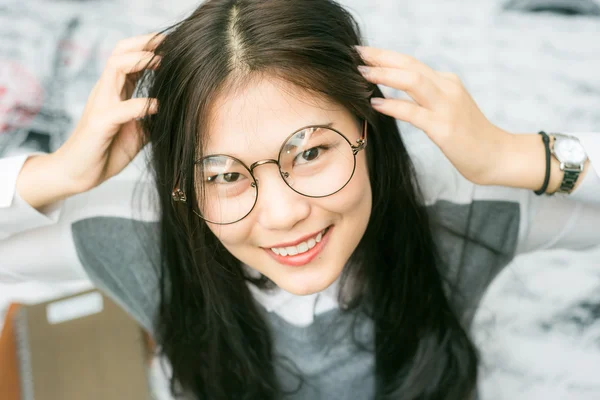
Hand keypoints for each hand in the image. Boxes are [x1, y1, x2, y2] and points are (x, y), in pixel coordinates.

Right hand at [53, 33, 162, 192]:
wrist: (78, 173)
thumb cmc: (107, 150)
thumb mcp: (139, 132)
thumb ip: (153, 118)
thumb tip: (178, 110)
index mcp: (115, 91)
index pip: (129, 57)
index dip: (150, 47)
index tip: (175, 44)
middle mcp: (106, 92)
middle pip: (120, 52)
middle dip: (145, 43)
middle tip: (170, 42)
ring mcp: (100, 105)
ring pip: (115, 68)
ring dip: (141, 61)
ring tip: (163, 63)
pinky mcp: (99, 124)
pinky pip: (121, 108)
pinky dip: (142, 105)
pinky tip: (159, 107)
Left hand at [357, 46, 510, 185]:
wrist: (496, 156)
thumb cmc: (468, 136)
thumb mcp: (448, 108)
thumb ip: (426, 96)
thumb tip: (395, 90)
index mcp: (446, 82)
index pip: (411, 62)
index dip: (385, 55)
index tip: (362, 52)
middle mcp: (447, 88)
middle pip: (409, 64)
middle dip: (380, 56)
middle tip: (355, 53)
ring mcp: (447, 107)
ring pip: (412, 81)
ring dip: (384, 75)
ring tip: (361, 73)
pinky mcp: (444, 128)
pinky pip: (413, 113)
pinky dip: (393, 106)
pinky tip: (375, 103)